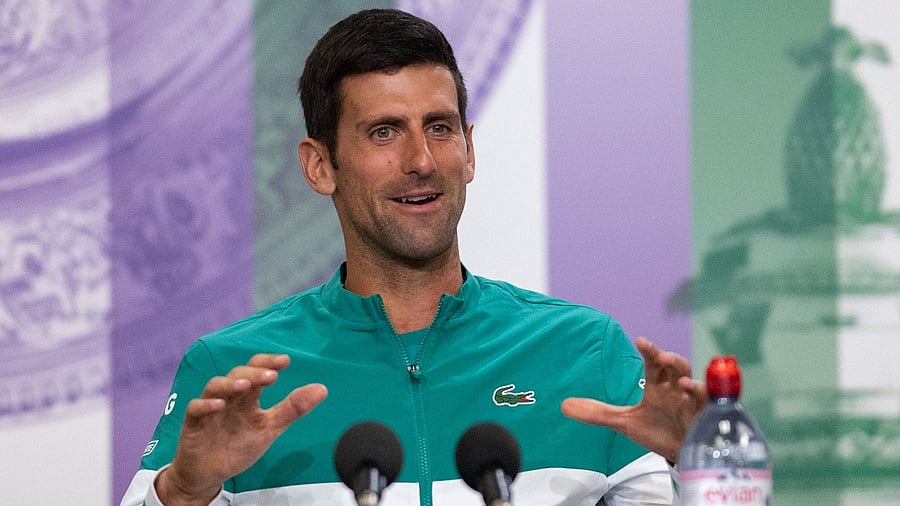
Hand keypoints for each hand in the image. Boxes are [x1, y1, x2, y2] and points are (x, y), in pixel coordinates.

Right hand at [156, 354, 327, 504]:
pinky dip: (206, 405)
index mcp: (247, 397)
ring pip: (215, 386)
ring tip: (246, 385)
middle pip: (238, 374)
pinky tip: (219, 405)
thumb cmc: (238, 446)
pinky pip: (195, 408)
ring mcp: (209, 409)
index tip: (285, 360)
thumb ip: (293, 409)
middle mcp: (229, 397)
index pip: (257, 370)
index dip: (268, 363)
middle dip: (254, 372)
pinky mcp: (193, 424)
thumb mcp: (270, 429)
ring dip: (230, 383)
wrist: (210, 474)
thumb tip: (322, 388)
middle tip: (271, 375)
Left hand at [561, 337, 704, 462]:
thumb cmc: (657, 431)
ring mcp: (692, 403)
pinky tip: (692, 398)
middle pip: (677, 367)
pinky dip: (702, 400)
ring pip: (695, 383)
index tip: (640, 341)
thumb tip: (564, 406)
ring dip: (689, 380)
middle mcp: (676, 389)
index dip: (649, 351)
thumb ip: (597, 413)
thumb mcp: (625, 422)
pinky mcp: (704, 419)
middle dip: (670, 359)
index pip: (654, 364)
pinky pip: (708, 406)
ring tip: (680, 381)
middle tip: (660, 355)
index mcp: (658, 386)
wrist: (677, 453)